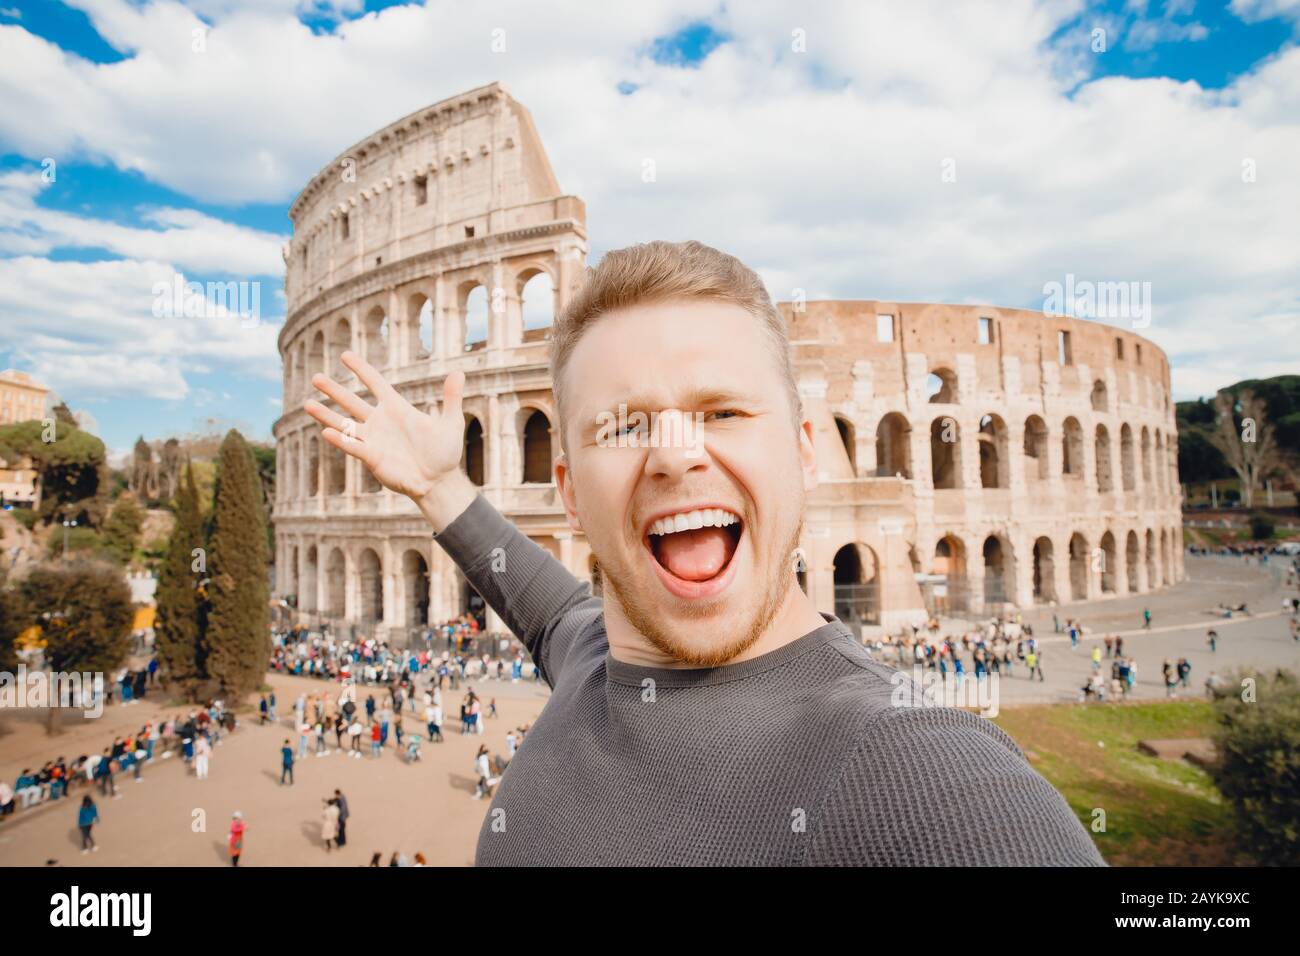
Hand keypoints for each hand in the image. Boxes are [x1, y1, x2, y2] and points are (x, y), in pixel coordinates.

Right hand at [304, 351, 469, 506]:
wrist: (439, 481)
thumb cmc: (445, 453)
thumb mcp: (451, 422)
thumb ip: (451, 398)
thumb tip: (459, 372)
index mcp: (397, 409)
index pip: (375, 383)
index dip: (361, 369)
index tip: (346, 355)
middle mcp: (380, 422)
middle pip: (352, 402)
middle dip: (334, 390)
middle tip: (315, 377)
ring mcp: (373, 439)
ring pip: (344, 424)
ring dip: (326, 415)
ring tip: (307, 403)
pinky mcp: (371, 458)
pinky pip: (353, 446)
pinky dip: (341, 440)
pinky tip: (326, 433)